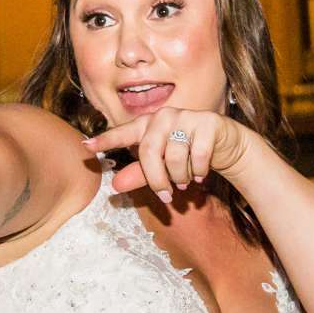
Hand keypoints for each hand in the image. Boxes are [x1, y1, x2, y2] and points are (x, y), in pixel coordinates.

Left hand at [85, 107, 254, 202]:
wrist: (227, 147)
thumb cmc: (189, 155)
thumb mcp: (164, 167)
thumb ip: (140, 174)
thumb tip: (115, 186)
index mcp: (150, 126)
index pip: (124, 133)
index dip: (106, 140)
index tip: (86, 147)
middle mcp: (165, 116)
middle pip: (149, 151)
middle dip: (157, 179)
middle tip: (165, 196)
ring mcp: (187, 116)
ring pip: (174, 155)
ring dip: (181, 177)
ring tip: (186, 182)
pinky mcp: (208, 122)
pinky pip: (198, 154)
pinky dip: (198, 170)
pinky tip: (201, 174)